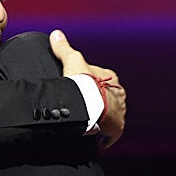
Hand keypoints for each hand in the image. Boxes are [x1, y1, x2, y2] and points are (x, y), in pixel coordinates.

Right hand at [49, 30, 125, 147]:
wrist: (87, 102)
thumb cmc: (82, 81)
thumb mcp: (71, 61)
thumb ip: (64, 48)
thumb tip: (56, 34)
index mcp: (110, 77)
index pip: (103, 80)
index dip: (94, 86)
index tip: (86, 91)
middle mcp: (118, 93)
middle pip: (109, 99)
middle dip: (101, 105)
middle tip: (88, 111)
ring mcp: (119, 111)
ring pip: (112, 116)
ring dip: (104, 121)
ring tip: (91, 126)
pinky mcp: (117, 127)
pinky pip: (113, 134)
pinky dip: (106, 137)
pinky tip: (100, 141)